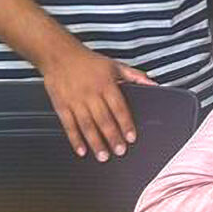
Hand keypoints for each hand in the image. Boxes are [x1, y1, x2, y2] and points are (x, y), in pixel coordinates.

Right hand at [41, 45, 155, 160]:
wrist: (58, 55)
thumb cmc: (89, 61)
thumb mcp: (115, 65)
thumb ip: (135, 76)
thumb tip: (154, 84)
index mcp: (106, 84)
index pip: (119, 107)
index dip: (125, 123)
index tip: (131, 137)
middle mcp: (90, 94)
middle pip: (103, 119)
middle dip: (112, 137)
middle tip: (120, 151)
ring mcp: (74, 101)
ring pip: (86, 125)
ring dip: (95, 142)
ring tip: (103, 156)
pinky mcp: (61, 105)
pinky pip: (68, 125)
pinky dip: (74, 139)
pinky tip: (81, 151)